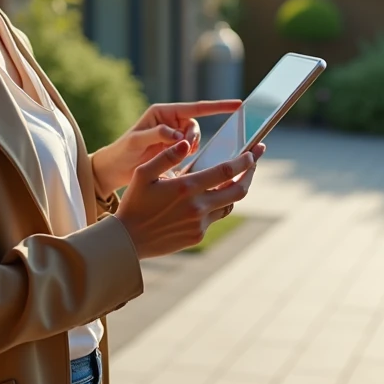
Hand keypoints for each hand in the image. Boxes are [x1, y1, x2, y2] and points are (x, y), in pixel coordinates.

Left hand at [91, 100, 241, 196]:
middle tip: (181, 150)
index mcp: (163, 113)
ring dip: (189, 149)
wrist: (114, 170)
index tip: (238, 105)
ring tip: (173, 158)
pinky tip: (175, 164)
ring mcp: (173, 137)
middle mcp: (170, 122)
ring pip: (194, 140)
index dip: (218, 106)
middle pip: (195, 126)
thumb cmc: (122, 151)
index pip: (195, 107)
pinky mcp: (174, 151)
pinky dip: (187, 157)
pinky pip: (190, 151)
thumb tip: (179, 136)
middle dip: (192, 138)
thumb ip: (158, 135)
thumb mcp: (137, 141)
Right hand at [114, 142, 262, 259]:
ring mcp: (199, 223)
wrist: (128, 239)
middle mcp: (197, 207)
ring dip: (236, 190)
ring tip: (237, 177)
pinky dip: (218, 204)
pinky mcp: (197, 235)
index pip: (225, 172)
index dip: (244, 161)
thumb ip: (166, 156)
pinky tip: (212, 196)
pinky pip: (215, 217)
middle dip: (250, 174)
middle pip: (238, 190)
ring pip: (229, 205)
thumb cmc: (134, 202)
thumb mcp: (143, 173)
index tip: (253, 152)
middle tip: (254, 162)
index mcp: (185, 188)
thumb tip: (186, 143)